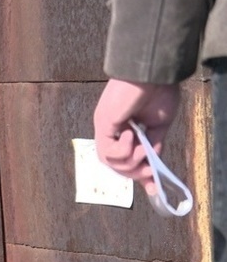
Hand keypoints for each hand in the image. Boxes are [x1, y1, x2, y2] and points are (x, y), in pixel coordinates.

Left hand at [93, 78, 180, 194]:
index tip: (152, 188)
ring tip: (142, 146)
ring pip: (110, 162)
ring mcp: (105, 128)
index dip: (136, 175)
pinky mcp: (102, 125)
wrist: (154, 73)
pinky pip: (109, 152)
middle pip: (115, 165)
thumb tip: (151, 166)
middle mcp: (111, 130)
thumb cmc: (158, 92)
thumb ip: (152, 145)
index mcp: (124, 130)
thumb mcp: (159, 125)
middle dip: (134, 172)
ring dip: (131, 162)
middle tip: (149, 169)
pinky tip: (131, 134)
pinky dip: (123, 150)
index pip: (123, 159)